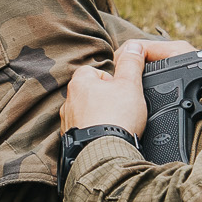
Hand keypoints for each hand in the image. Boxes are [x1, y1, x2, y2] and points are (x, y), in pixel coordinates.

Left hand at [63, 39, 196, 135]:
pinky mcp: (71, 141)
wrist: (106, 154)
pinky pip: (84, 131)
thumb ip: (131, 63)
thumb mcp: (130, 84)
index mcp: (79, 83)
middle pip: (90, 93)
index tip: (122, 90)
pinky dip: (94, 133)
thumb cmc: (116, 117)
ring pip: (86, 113)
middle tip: (121, 109)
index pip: (94, 71)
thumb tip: (134, 46)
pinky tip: (107, 138)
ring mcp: (68, 123)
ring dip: (99, 117)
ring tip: (116, 125)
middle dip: (105, 99)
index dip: (112, 80)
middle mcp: (68, 102)